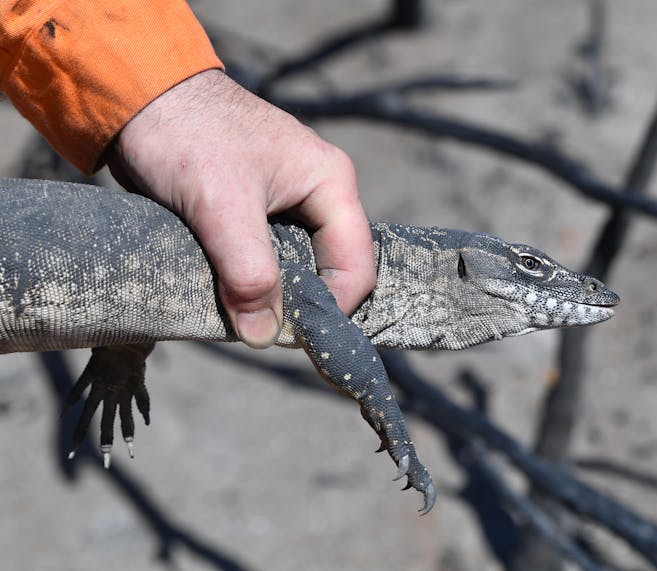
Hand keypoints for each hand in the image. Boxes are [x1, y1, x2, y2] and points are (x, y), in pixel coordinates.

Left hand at [107, 70, 375, 347]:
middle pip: (332, 270)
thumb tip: (264, 337)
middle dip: (302, 306)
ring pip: (300, 268)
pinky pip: (272, 260)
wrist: (140, 97)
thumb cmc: (185, 136)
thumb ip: (248, 272)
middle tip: (262, 332)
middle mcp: (320, 194)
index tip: (286, 337)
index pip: (356, 266)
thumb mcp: (221, 205)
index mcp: (331, 183)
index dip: (330, 309)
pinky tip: (232, 296)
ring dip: (275, 296)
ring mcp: (291, 204)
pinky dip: (255, 282)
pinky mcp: (261, 213)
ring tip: (244, 315)